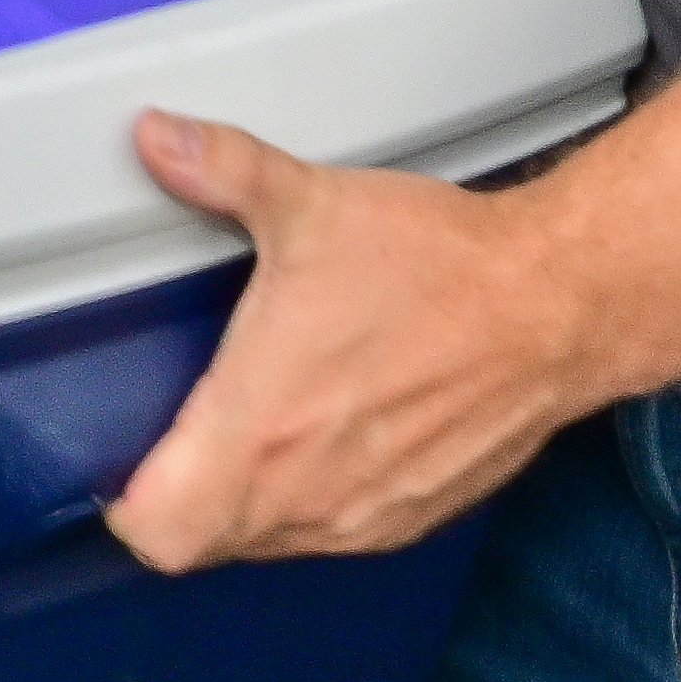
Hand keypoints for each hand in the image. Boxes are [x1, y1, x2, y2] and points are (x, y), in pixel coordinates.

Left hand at [100, 113, 614, 569]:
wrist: (555, 307)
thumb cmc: (440, 267)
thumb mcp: (314, 205)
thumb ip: (222, 170)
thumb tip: (158, 137)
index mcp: (260, 426)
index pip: (156, 530)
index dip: (126, 504)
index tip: (125, 460)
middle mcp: (306, 492)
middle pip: (200, 543)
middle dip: (180, 497)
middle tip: (181, 433)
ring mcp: (361, 516)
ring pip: (264, 544)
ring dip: (246, 503)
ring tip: (257, 426)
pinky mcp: (409, 518)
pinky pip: (329, 536)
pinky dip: (310, 502)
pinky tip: (325, 436)